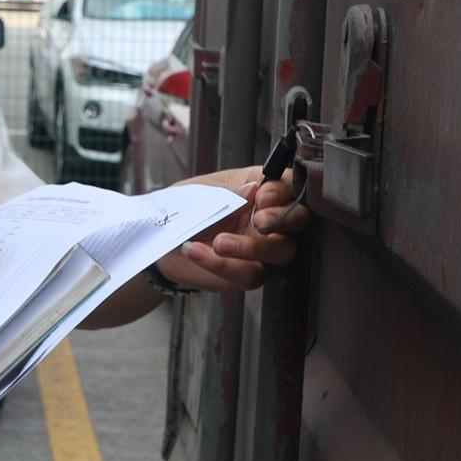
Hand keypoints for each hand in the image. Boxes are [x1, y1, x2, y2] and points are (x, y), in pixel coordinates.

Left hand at [154, 165, 308, 293]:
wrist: (162, 237)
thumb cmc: (187, 207)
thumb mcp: (205, 191)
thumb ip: (232, 191)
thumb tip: (256, 188)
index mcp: (262, 190)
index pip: (290, 185)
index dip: (283, 190)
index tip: (263, 195)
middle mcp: (270, 219)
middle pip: (297, 220)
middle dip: (282, 219)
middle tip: (259, 220)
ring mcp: (263, 249)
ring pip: (280, 252)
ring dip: (252, 248)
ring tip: (220, 243)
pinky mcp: (247, 274)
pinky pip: (250, 275)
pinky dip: (223, 265)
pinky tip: (197, 251)